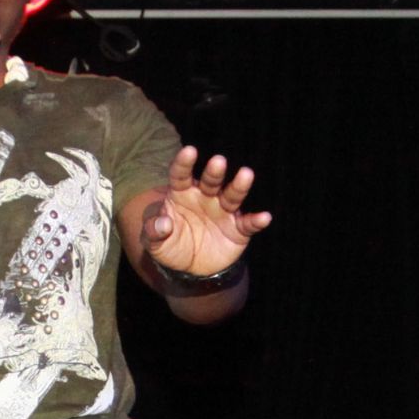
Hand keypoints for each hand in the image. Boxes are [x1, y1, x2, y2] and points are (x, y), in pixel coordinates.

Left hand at [142, 146, 271, 276]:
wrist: (191, 268)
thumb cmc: (170, 245)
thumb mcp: (155, 242)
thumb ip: (153, 231)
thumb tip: (162, 224)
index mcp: (182, 194)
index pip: (181, 175)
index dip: (184, 163)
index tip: (189, 151)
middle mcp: (205, 198)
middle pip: (210, 182)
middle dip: (214, 172)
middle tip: (218, 161)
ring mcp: (223, 212)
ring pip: (232, 196)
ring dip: (239, 186)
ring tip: (246, 174)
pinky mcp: (238, 229)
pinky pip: (248, 223)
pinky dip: (257, 221)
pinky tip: (265, 217)